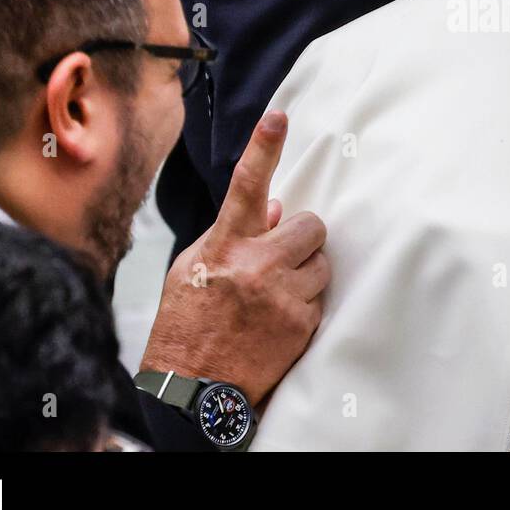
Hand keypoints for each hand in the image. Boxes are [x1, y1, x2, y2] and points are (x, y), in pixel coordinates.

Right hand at [141, 111, 328, 405]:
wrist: (193, 391)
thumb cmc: (187, 325)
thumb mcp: (193, 270)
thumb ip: (231, 235)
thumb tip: (272, 208)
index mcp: (224, 246)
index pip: (246, 186)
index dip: (263, 148)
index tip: (278, 118)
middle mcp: (256, 267)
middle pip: (310, 225)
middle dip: (300, 238)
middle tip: (279, 258)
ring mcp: (283, 296)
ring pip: (321, 262)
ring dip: (305, 272)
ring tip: (274, 295)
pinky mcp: (303, 324)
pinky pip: (322, 297)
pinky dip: (305, 305)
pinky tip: (277, 321)